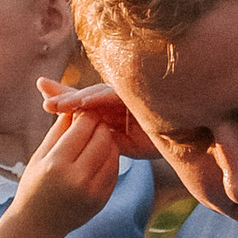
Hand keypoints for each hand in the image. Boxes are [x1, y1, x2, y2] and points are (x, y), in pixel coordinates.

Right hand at [12, 99, 122, 237]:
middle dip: (99, 124)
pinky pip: (114, 169)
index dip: (86, 113)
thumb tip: (75, 103)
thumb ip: (59, 129)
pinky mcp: (102, 200)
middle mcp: (77, 179)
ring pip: (112, 151)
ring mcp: (92, 192)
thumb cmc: (34, 184)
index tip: (84, 108)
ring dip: (107, 140)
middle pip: (102, 137)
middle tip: (94, 120)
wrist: (38, 225)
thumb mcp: (40, 154)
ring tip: (96, 136)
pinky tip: (100, 155)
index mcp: (56, 164)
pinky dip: (110, 157)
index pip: (83, 126)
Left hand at [40, 62, 155, 162]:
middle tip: (44, 96)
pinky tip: (82, 103)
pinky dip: (98, 99)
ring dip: (76, 99)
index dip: (66, 100)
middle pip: (88, 95)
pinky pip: (116, 95)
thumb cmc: (161, 144)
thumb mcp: (124, 144)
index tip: (44, 99)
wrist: (193, 144)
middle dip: (65, 96)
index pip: (85, 103)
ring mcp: (131, 93)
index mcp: (114, 109)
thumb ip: (103, 137)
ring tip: (57, 104)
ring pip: (98, 94)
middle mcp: (121, 98)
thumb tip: (78, 133)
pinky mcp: (141, 94)